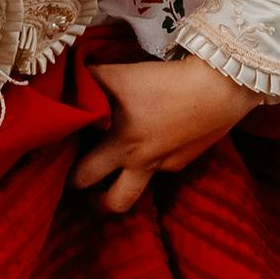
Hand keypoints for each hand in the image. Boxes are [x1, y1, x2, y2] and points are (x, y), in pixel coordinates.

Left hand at [71, 55, 261, 214]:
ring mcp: (163, 166)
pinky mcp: (184, 161)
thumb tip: (71, 81)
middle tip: (80, 187)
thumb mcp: (121, 75)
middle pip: (112, 203)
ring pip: (134, 193)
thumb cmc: (166, 79)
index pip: (83, 175)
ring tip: (106, 184)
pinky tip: (149, 145)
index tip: (59, 167)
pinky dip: (148, 164)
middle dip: (93, 201)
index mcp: (119, 144)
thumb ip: (92, 82)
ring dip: (116, 193)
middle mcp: (139, 162)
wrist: (220, 88)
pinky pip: (159, 170)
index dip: (68, 174)